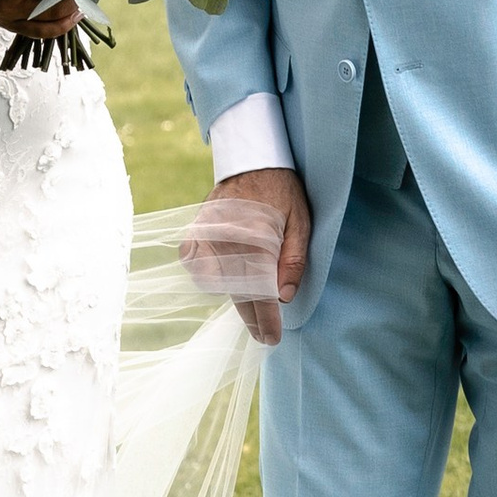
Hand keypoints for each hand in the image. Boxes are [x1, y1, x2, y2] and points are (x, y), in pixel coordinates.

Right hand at [203, 164, 310, 346]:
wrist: (252, 159)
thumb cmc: (283, 192)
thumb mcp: (301, 222)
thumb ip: (293, 260)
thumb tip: (284, 297)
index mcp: (257, 242)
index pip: (260, 293)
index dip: (265, 320)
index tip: (271, 338)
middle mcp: (228, 243)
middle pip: (237, 293)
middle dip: (251, 318)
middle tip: (263, 335)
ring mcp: (208, 237)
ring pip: (215, 282)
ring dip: (233, 296)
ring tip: (251, 309)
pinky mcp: (197, 230)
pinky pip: (194, 262)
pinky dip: (205, 273)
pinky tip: (221, 279)